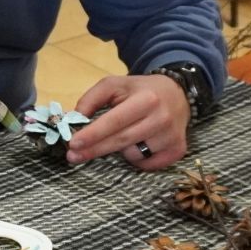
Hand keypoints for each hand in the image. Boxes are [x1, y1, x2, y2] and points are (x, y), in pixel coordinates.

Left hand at [66, 74, 189, 168]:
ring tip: (125, 134)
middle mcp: (162, 119)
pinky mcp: (178, 150)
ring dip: (120, 150)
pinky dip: (137, 159)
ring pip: (133, 155)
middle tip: (72, 156)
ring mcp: (172, 136)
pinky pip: (147, 164)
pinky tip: (140, 144)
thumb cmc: (139, 91)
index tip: (73, 143)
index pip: (115, 120)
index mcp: (146, 99)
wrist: (177, 94)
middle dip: (94, 150)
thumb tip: (75, 119)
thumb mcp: (114, 85)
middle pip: (121, 141)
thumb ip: (91, 99)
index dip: (93, 134)